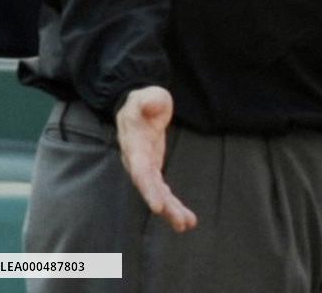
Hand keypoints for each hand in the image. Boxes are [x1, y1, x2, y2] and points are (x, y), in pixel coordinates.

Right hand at [115, 86, 196, 232]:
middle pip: (150, 188)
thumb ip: (148, 100)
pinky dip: (173, 203)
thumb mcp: (146, 95)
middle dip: (164, 206)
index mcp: (134, 146)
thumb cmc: (143, 100)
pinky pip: (163, 190)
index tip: (157, 207)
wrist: (139, 105)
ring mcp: (146, 167)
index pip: (141, 171)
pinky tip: (187, 217)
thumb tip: (151, 104)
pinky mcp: (154, 168)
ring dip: (171, 210)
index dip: (148, 189)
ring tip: (187, 224)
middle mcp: (138, 161)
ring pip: (157, 193)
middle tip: (180, 222)